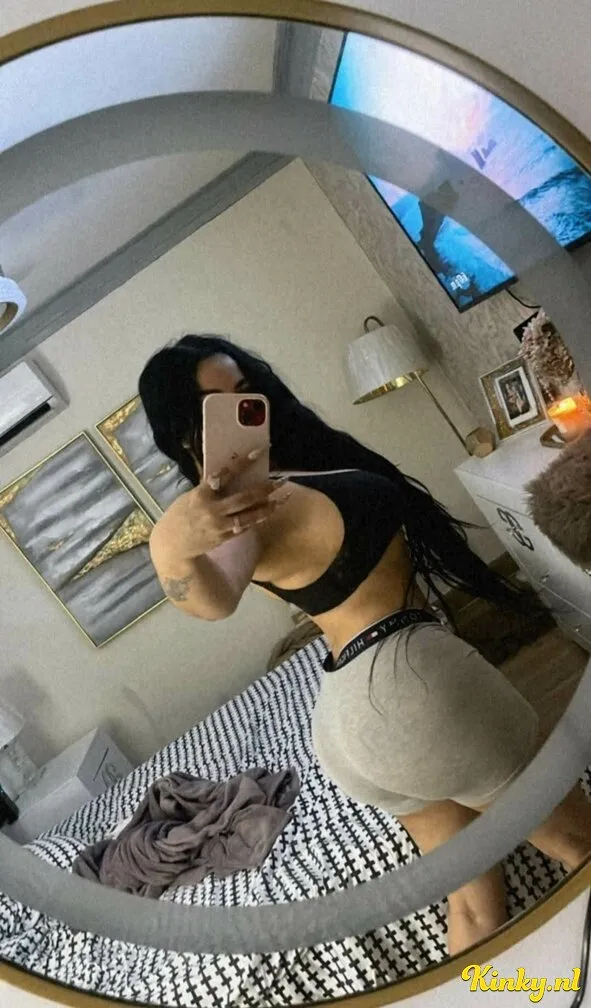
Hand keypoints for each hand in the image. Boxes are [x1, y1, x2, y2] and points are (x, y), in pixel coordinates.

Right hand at [151, 450, 287, 560]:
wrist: (172, 544)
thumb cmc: (181, 514)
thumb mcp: (191, 496)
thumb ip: (209, 487)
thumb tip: (230, 473)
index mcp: (200, 494)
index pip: (224, 474)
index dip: (242, 463)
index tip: (258, 452)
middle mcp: (211, 510)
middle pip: (243, 498)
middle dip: (264, 489)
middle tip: (280, 481)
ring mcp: (219, 525)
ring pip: (249, 516)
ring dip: (267, 507)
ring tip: (282, 500)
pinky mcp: (224, 538)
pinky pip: (244, 527)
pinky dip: (257, 519)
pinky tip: (268, 512)